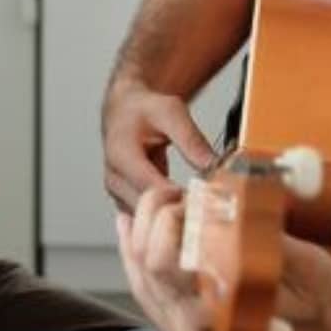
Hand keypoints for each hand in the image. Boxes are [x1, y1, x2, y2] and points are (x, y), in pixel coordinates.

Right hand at [101, 78, 217, 212]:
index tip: (205, 201)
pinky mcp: (126, 203)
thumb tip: (214, 165)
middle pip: (148, 210)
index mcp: (121, 155)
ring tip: (201, 213)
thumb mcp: (171, 113)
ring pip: (147, 221)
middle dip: (179, 212)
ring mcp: (118, 194)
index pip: (151, 188)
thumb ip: (192, 140)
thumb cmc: (144, 110)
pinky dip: (166, 220)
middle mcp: (115, 179)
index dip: (179, 198)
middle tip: (210, 211)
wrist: (124, 111)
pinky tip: (187, 213)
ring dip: (173, 220)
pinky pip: (146, 221)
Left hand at [118, 186, 330, 330]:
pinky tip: (136, 225)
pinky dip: (138, 253)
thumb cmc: (326, 310)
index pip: (170, 263)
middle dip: (156, 217)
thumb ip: (261, 237)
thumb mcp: (307, 266)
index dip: (175, 218)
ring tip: (161, 201)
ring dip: (143, 231)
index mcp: (221, 320)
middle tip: (181, 193)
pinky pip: (146, 289)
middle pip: (148, 264)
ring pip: (139, 275)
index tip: (197, 195)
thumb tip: (226, 201)